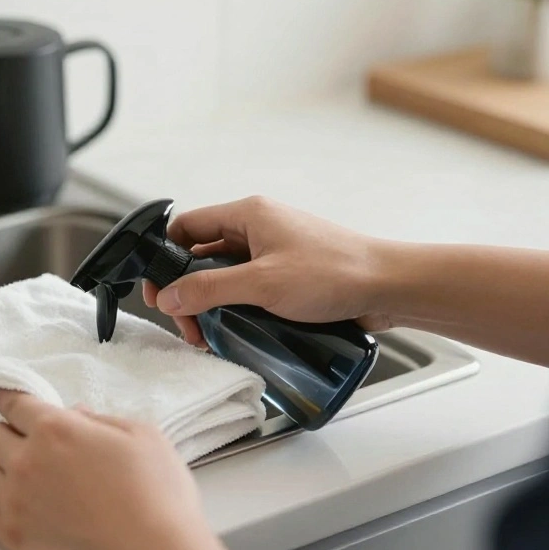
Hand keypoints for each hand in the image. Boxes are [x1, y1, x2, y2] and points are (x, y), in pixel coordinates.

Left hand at [0, 390, 212, 549]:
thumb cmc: (157, 495)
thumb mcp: (142, 436)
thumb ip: (100, 419)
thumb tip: (76, 414)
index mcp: (56, 429)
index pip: (13, 403)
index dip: (13, 401)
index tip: (14, 405)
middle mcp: (26, 460)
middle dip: (7, 435)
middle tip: (27, 446)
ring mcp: (13, 499)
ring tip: (14, 476)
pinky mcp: (10, 535)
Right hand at [142, 196, 389, 346]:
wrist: (389, 288)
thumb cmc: (335, 272)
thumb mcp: (262, 283)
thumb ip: (209, 289)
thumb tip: (169, 297)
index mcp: (247, 214)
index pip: (187, 227)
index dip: (165, 257)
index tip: (159, 291)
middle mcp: (257, 229)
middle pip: (201, 257)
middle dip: (189, 292)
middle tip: (188, 324)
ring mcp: (273, 253)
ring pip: (224, 278)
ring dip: (212, 306)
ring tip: (210, 335)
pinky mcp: (287, 277)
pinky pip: (248, 290)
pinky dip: (236, 310)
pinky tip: (236, 333)